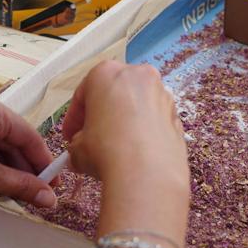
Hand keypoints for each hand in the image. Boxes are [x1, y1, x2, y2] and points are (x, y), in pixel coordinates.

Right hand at [63, 61, 189, 204]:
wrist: (147, 174)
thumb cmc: (106, 150)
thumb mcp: (78, 148)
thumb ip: (77, 144)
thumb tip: (79, 152)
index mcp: (106, 73)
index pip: (83, 94)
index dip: (73, 119)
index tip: (70, 136)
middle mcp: (137, 75)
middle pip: (113, 94)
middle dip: (101, 116)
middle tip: (91, 139)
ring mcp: (161, 93)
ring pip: (136, 105)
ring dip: (124, 123)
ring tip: (114, 149)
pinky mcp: (177, 115)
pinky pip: (154, 120)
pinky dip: (144, 132)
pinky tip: (135, 153)